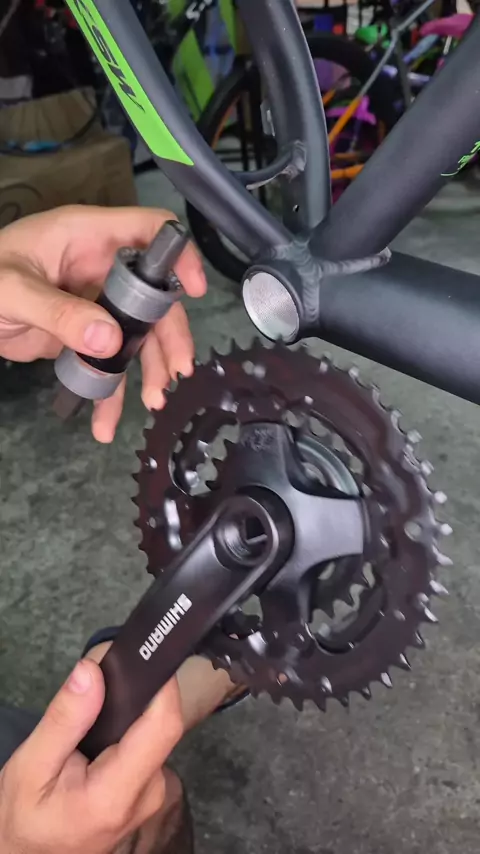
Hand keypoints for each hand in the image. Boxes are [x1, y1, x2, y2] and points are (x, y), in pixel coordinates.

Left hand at [0, 205, 205, 441]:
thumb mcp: (11, 290)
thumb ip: (58, 312)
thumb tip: (110, 339)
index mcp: (88, 237)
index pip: (148, 230)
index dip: (178, 254)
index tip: (193, 290)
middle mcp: (102, 268)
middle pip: (154, 297)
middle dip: (169, 336)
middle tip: (175, 372)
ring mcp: (96, 304)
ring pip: (138, 336)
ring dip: (148, 370)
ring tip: (153, 401)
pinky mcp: (85, 336)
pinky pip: (108, 364)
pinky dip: (109, 395)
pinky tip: (106, 423)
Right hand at [0, 657, 183, 853]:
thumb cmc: (24, 819)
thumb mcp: (30, 768)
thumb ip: (65, 720)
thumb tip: (92, 670)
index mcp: (117, 794)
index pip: (162, 727)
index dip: (162, 686)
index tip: (145, 655)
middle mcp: (147, 795)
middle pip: (161, 726)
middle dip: (136, 694)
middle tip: (102, 676)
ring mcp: (151, 795)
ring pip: (153, 733)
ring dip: (129, 714)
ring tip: (94, 707)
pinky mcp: (147, 791)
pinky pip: (147, 746)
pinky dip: (128, 732)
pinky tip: (101, 733)